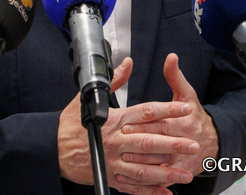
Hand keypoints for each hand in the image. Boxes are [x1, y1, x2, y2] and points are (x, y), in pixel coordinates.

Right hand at [57, 58, 200, 194]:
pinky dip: (150, 191)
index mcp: (114, 120)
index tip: (184, 109)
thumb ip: (114, 81)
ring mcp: (113, 162)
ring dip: (167, 172)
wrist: (52, 149)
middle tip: (194, 144)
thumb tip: (127, 63)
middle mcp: (115, 141)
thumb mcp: (89, 98)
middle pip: (149, 142)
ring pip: (144, 169)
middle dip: (174, 144)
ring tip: (186, 173)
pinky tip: (166, 192)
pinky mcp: (110, 177)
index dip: (167, 110)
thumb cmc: (70, 124)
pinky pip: (133, 187)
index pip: (145, 112)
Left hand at [119, 54, 218, 179]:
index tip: (126, 123)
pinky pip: (166, 176)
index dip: (144, 124)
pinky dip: (152, 177)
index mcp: (186, 120)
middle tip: (122, 139)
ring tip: (125, 158)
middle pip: (162, 141)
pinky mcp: (182, 171)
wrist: (214, 141)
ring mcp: (185, 158)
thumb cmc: (195, 116)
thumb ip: (175, 76)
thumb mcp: (187, 94)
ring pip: (163, 161)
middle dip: (141, 141)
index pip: (163, 122)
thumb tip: (171, 57)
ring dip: (144, 161)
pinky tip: (136, 175)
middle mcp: (187, 139)